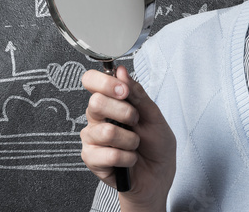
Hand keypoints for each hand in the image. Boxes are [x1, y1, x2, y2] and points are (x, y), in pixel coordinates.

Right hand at [80, 66, 175, 210]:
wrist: (158, 177)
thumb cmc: (156, 146)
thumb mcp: (154, 116)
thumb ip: (137, 94)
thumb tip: (121, 71)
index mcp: (109, 102)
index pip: (91, 81)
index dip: (104, 82)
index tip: (124, 91)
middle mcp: (96, 117)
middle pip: (96, 103)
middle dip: (125, 113)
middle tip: (136, 122)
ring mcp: (92, 138)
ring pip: (106, 132)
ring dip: (130, 141)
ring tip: (134, 145)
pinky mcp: (91, 159)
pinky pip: (109, 155)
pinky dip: (127, 158)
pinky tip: (129, 160)